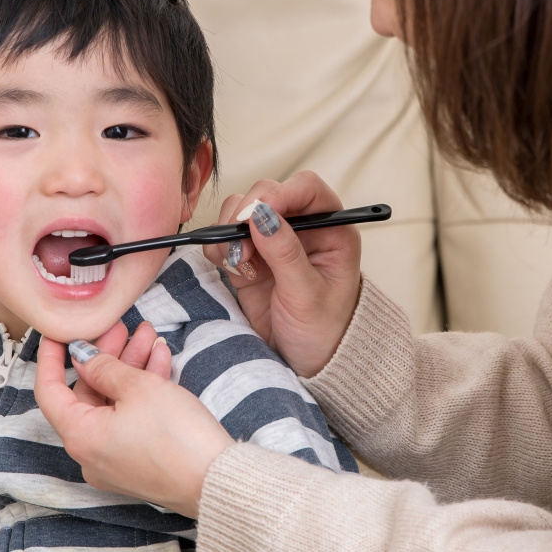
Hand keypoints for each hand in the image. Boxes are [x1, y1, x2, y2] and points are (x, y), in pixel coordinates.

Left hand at [35, 324, 232, 517]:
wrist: (216, 481)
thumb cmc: (177, 437)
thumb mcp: (138, 387)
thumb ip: (104, 367)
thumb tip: (83, 358)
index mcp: (79, 436)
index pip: (49, 391)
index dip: (52, 358)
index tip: (59, 334)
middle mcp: (89, 453)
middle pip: (87, 395)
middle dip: (107, 357)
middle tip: (121, 328)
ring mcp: (114, 461)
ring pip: (113, 405)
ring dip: (130, 369)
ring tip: (149, 338)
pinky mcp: (138, 463)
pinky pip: (129, 421)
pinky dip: (141, 393)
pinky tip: (160, 362)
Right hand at [206, 172, 361, 377]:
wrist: (307, 363)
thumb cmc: (323, 331)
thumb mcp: (307, 295)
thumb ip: (285, 253)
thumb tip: (261, 215)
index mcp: (332, 229)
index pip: (307, 189)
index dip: (281, 193)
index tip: (256, 212)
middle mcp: (302, 228)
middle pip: (268, 193)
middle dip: (248, 214)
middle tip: (241, 247)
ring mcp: (273, 240)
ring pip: (241, 210)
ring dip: (230, 230)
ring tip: (237, 262)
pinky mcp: (250, 256)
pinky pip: (226, 236)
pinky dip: (219, 246)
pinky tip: (229, 267)